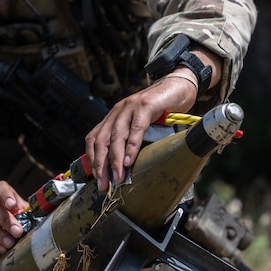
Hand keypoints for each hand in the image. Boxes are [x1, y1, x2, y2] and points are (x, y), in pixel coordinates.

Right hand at [0, 181, 27, 252]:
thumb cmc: (8, 210)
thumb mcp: (18, 206)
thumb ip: (25, 211)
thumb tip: (38, 220)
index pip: (1, 188)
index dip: (6, 196)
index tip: (13, 205)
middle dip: (5, 220)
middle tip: (17, 232)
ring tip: (9, 243)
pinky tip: (1, 248)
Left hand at [85, 73, 203, 191]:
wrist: (178, 86)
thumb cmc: (161, 110)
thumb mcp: (140, 126)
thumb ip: (131, 140)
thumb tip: (125, 167)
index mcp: (114, 117)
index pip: (94, 138)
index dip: (93, 158)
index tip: (97, 177)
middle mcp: (118, 111)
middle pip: (102, 140)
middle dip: (101, 164)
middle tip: (105, 184)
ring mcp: (131, 107)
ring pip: (116, 135)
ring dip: (116, 159)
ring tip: (118, 176)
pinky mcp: (146, 105)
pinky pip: (136, 128)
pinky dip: (132, 145)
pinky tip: (131, 160)